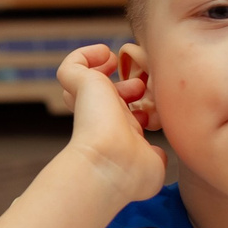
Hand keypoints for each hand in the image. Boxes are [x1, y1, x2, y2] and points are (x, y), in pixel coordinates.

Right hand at [55, 43, 165, 203]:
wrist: (113, 165)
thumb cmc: (133, 172)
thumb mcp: (153, 164)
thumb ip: (156, 156)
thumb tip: (157, 153)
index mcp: (119, 136)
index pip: (121, 119)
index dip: (138, 111)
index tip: (149, 116)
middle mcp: (102, 119)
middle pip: (105, 100)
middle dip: (127, 89)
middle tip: (139, 89)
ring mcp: (89, 104)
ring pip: (81, 84)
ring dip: (103, 70)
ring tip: (118, 68)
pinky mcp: (79, 86)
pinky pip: (70, 67)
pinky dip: (85, 55)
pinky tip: (104, 56)